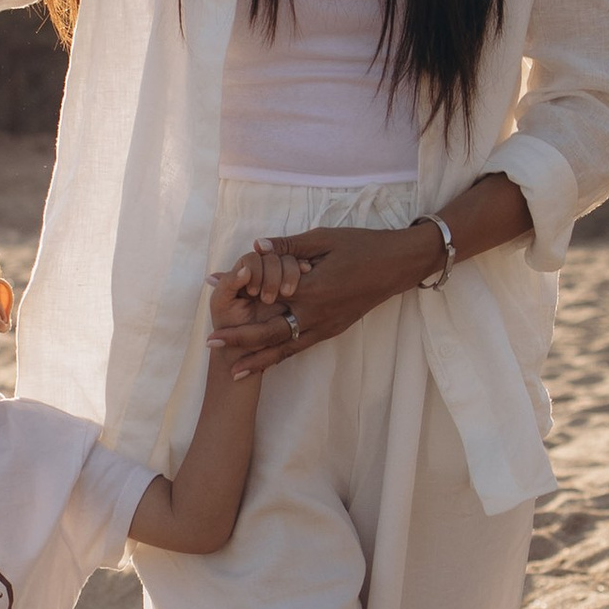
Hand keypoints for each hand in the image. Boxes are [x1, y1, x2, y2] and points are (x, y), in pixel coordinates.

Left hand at [206, 222, 434, 376]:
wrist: (397, 265)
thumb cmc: (361, 245)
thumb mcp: (323, 238)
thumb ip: (288, 245)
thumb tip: (256, 246)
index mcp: (311, 287)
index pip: (265, 292)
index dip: (238, 289)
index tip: (213, 285)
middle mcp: (316, 313)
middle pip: (271, 332)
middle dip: (240, 339)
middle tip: (211, 343)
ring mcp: (326, 325)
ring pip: (286, 348)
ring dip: (259, 359)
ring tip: (234, 370)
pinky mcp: (333, 330)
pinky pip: (302, 347)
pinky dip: (282, 356)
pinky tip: (266, 362)